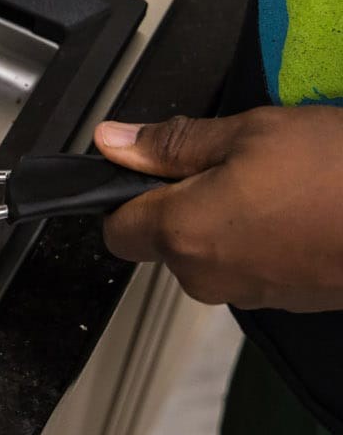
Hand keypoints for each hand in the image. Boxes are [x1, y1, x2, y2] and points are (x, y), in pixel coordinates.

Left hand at [94, 107, 342, 311]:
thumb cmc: (341, 173)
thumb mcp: (251, 132)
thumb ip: (172, 142)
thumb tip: (114, 141)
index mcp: (183, 233)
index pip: (115, 229)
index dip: (125, 196)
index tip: (150, 168)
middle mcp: (206, 276)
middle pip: (162, 242)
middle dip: (181, 204)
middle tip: (230, 163)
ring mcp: (247, 294)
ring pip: (208, 254)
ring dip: (226, 220)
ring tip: (276, 182)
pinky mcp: (285, 302)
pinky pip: (250, 267)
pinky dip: (262, 239)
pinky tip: (299, 209)